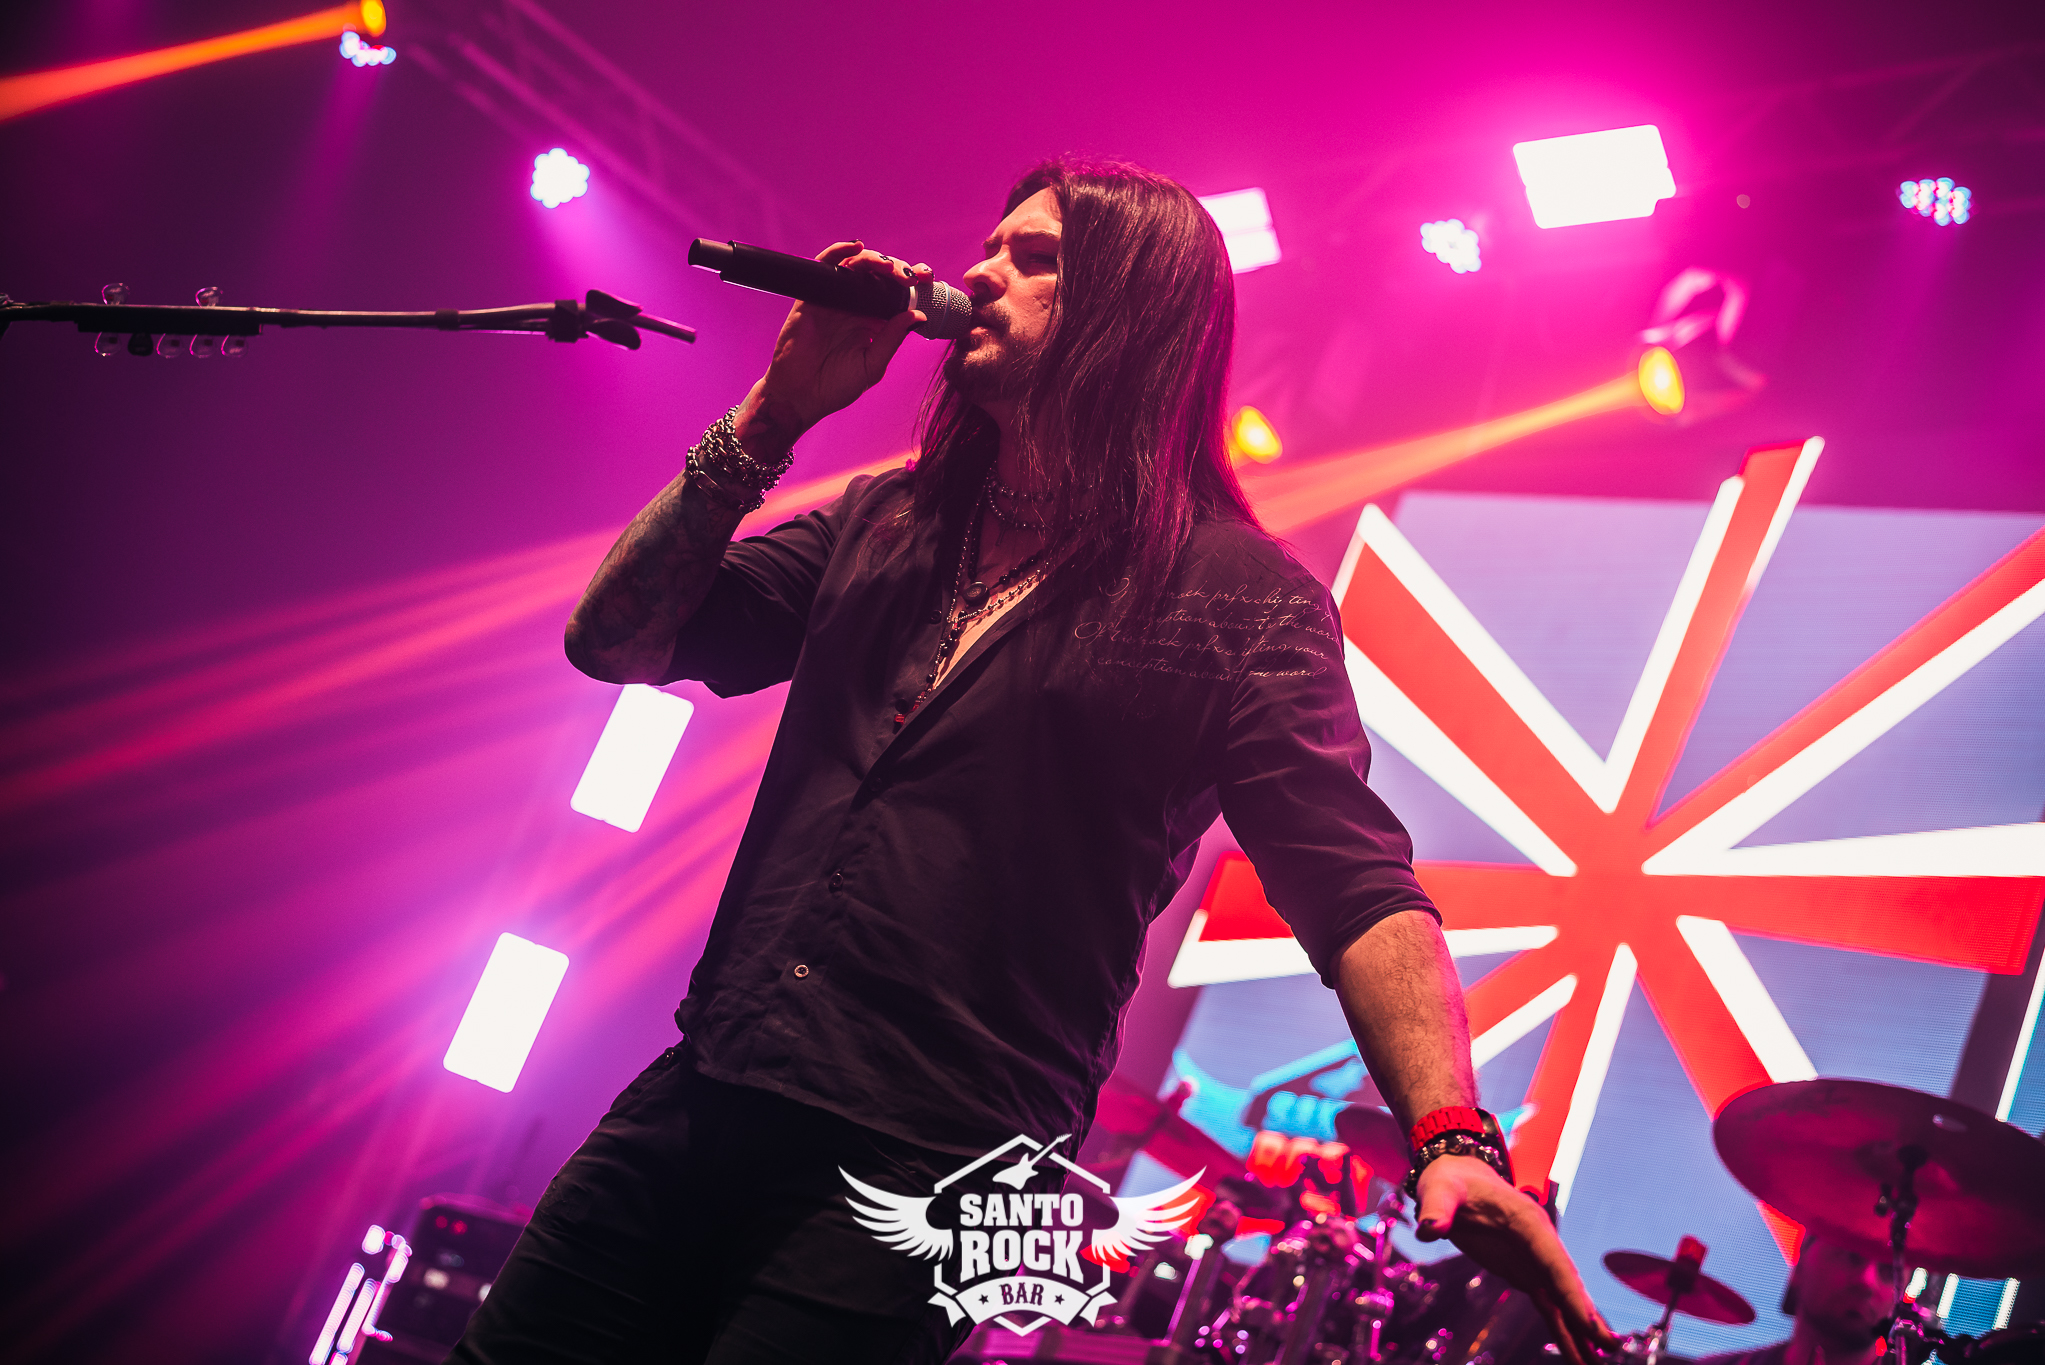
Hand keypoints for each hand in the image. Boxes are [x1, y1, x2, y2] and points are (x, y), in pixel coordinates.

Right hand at [736, 242, 928, 457]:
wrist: (800, 396)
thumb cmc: (836, 386)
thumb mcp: (873, 365)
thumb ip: (893, 338)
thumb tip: (917, 315)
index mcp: (875, 322)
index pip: (897, 294)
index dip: (913, 283)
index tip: (928, 279)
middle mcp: (856, 307)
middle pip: (880, 276)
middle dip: (899, 269)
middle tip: (910, 276)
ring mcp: (835, 299)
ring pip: (857, 266)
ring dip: (875, 260)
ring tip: (888, 267)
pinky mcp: (812, 296)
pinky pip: (825, 266)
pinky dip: (838, 251)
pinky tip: (855, 247)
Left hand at [1413, 1155, 1618, 1364]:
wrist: (1457, 1175)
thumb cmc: (1451, 1181)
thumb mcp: (1440, 1190)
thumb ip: (1437, 1208)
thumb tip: (1429, 1228)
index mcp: (1527, 1222)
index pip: (1556, 1263)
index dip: (1574, 1295)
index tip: (1591, 1324)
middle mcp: (1540, 1243)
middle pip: (1567, 1284)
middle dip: (1587, 1316)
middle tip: (1609, 1348)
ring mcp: (1536, 1260)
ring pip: (1563, 1300)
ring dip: (1581, 1329)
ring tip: (1599, 1361)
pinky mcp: (1525, 1272)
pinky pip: (1549, 1305)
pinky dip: (1564, 1329)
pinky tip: (1579, 1353)